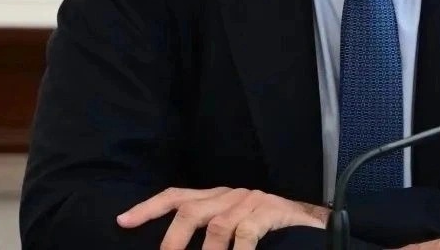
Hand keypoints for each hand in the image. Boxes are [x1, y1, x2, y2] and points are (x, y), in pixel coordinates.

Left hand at [116, 186, 327, 249]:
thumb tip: (177, 247)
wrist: (316, 224)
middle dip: (172, 238)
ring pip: (216, 225)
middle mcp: (231, 195)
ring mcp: (251, 202)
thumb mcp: (237, 227)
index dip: (149, 207)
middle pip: (190, 209)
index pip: (177, 195)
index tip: (123, 221)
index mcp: (218, 197)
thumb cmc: (271, 230)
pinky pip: (246, 235)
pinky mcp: (270, 212)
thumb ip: (211, 233)